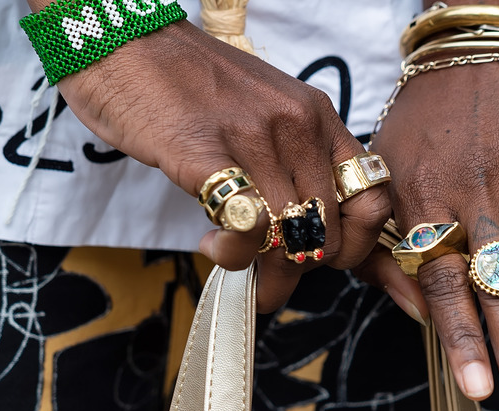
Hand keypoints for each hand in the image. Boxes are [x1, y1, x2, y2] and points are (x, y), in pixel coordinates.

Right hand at [55, 20, 390, 311]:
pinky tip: (213, 245)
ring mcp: (254, 137)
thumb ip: (290, 163)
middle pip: (327, 231)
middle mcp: (297, 126)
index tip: (324, 259)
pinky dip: (235, 254)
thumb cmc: (192, 87)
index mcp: (318, 117)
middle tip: (270, 278)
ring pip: (290, 239)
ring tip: (239, 269)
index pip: (373, 197)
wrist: (124, 44)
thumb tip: (300, 234)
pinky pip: (248, 226)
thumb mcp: (265, 112)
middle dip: (301, 271)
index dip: (356, 244)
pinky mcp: (205, 153)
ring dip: (266, 275)